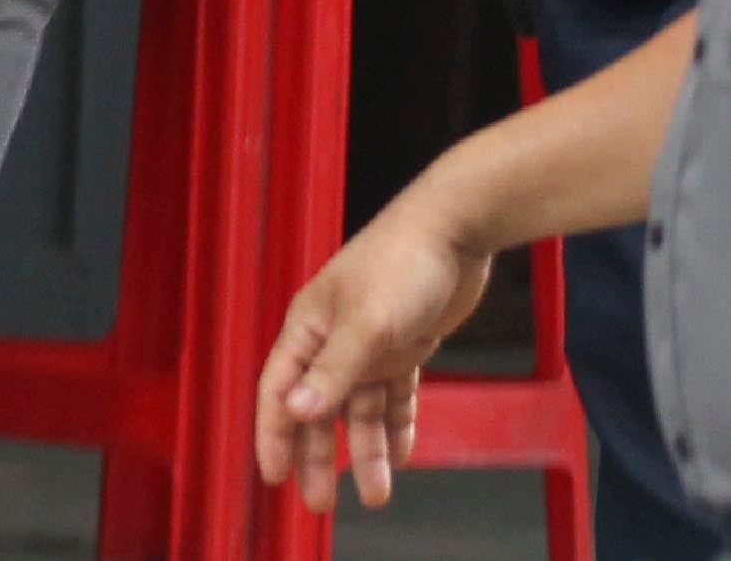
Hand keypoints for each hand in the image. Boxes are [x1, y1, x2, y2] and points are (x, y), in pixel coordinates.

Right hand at [253, 198, 492, 511]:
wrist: (458, 227)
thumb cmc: (402, 261)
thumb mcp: (366, 322)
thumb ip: (332, 370)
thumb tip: (294, 412)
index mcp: (310, 327)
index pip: (279, 390)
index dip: (273, 435)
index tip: (275, 477)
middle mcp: (334, 339)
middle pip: (318, 409)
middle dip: (318, 457)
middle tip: (320, 503)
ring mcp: (370, 343)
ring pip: (360, 409)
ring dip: (366, 450)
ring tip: (376, 494)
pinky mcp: (404, 343)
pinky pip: (395, 394)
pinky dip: (398, 424)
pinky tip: (404, 454)